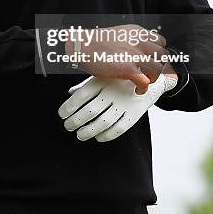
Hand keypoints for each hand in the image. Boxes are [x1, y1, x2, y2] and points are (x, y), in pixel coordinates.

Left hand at [57, 73, 177, 141]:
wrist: (150, 78)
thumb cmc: (119, 78)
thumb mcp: (102, 76)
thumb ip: (86, 85)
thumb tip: (69, 94)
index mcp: (103, 79)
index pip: (82, 95)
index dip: (69, 106)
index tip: (62, 114)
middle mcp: (113, 91)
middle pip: (90, 110)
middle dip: (75, 121)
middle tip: (68, 126)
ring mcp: (125, 103)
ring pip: (103, 122)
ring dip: (88, 131)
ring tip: (80, 135)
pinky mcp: (134, 114)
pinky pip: (118, 129)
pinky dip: (106, 136)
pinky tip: (98, 137)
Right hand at [66, 23, 174, 93]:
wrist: (82, 46)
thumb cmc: (95, 42)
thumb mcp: (118, 33)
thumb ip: (130, 40)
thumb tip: (136, 51)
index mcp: (137, 32)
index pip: (160, 41)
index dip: (158, 53)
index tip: (154, 60)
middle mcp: (139, 42)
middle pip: (163, 55)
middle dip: (160, 66)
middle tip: (152, 73)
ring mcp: (135, 55)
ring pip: (158, 69)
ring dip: (154, 78)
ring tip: (145, 82)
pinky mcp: (128, 69)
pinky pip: (146, 82)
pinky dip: (144, 88)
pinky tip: (138, 90)